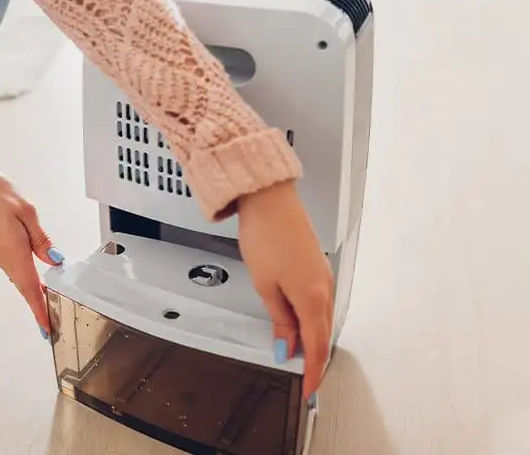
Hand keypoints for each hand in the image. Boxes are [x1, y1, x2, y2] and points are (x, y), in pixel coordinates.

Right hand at [0, 169, 61, 335]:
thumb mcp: (26, 211)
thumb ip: (41, 239)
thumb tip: (54, 259)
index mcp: (15, 252)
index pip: (31, 288)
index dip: (41, 309)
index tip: (47, 328)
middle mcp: (6, 259)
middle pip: (27, 289)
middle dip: (39, 308)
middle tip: (52, 326)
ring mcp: (1, 256)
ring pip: (21, 282)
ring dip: (34, 297)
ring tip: (48, 310)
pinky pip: (16, 272)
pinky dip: (27, 283)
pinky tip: (36, 284)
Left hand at [237, 181, 334, 397]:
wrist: (269, 199)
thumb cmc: (265, 235)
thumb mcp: (265, 285)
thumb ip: (279, 319)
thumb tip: (286, 347)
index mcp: (312, 297)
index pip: (316, 347)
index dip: (313, 373)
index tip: (308, 390)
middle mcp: (324, 288)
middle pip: (322, 335)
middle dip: (314, 360)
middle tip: (305, 380)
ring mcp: (323, 276)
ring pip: (322, 319)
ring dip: (313, 340)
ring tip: (300, 357)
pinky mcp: (318, 267)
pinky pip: (320, 303)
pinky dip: (312, 320)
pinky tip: (300, 324)